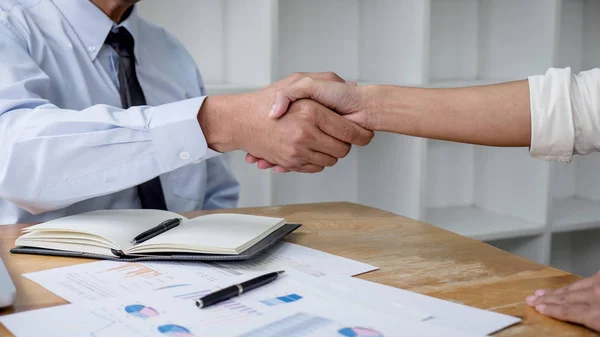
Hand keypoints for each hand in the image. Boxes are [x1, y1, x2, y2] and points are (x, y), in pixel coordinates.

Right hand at [246, 77, 373, 171]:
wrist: (239, 121)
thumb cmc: (266, 99)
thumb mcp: (296, 81)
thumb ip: (325, 80)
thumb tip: (352, 87)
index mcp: (311, 112)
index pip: (349, 131)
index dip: (361, 133)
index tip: (364, 132)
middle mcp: (305, 133)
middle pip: (343, 149)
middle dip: (346, 144)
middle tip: (342, 135)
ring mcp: (297, 151)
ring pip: (330, 160)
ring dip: (332, 152)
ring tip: (325, 140)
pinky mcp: (290, 163)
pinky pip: (316, 167)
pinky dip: (318, 160)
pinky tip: (312, 147)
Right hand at [526, 271, 599, 331]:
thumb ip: (591, 324)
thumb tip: (575, 320)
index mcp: (596, 315)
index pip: (567, 311)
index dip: (551, 310)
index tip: (538, 308)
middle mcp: (594, 296)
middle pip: (565, 298)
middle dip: (546, 299)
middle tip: (531, 298)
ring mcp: (599, 284)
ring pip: (572, 287)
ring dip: (555, 291)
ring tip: (541, 292)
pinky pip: (584, 280)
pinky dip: (572, 284)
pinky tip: (565, 285)